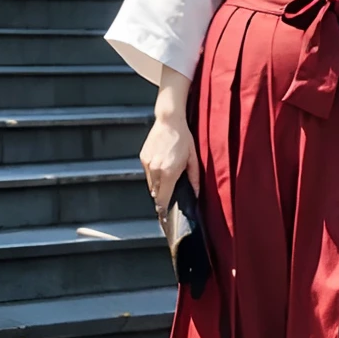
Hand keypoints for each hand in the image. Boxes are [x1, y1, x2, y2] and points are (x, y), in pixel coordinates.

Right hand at [141, 68, 200, 213]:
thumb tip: (196, 195)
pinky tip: (162, 167)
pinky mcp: (142, 157)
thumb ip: (194, 179)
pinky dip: (153, 174)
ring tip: (167, 178)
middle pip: (155, 193)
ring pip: (150, 184)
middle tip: (169, 198)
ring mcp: (147, 164)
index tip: (164, 216)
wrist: (169, 121)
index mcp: (168, 172)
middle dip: (162, 197)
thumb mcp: (193, 159)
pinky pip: (147, 173)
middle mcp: (155, 170)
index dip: (163, 209)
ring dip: (158, 186)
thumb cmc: (184, 139)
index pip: (163, 199)